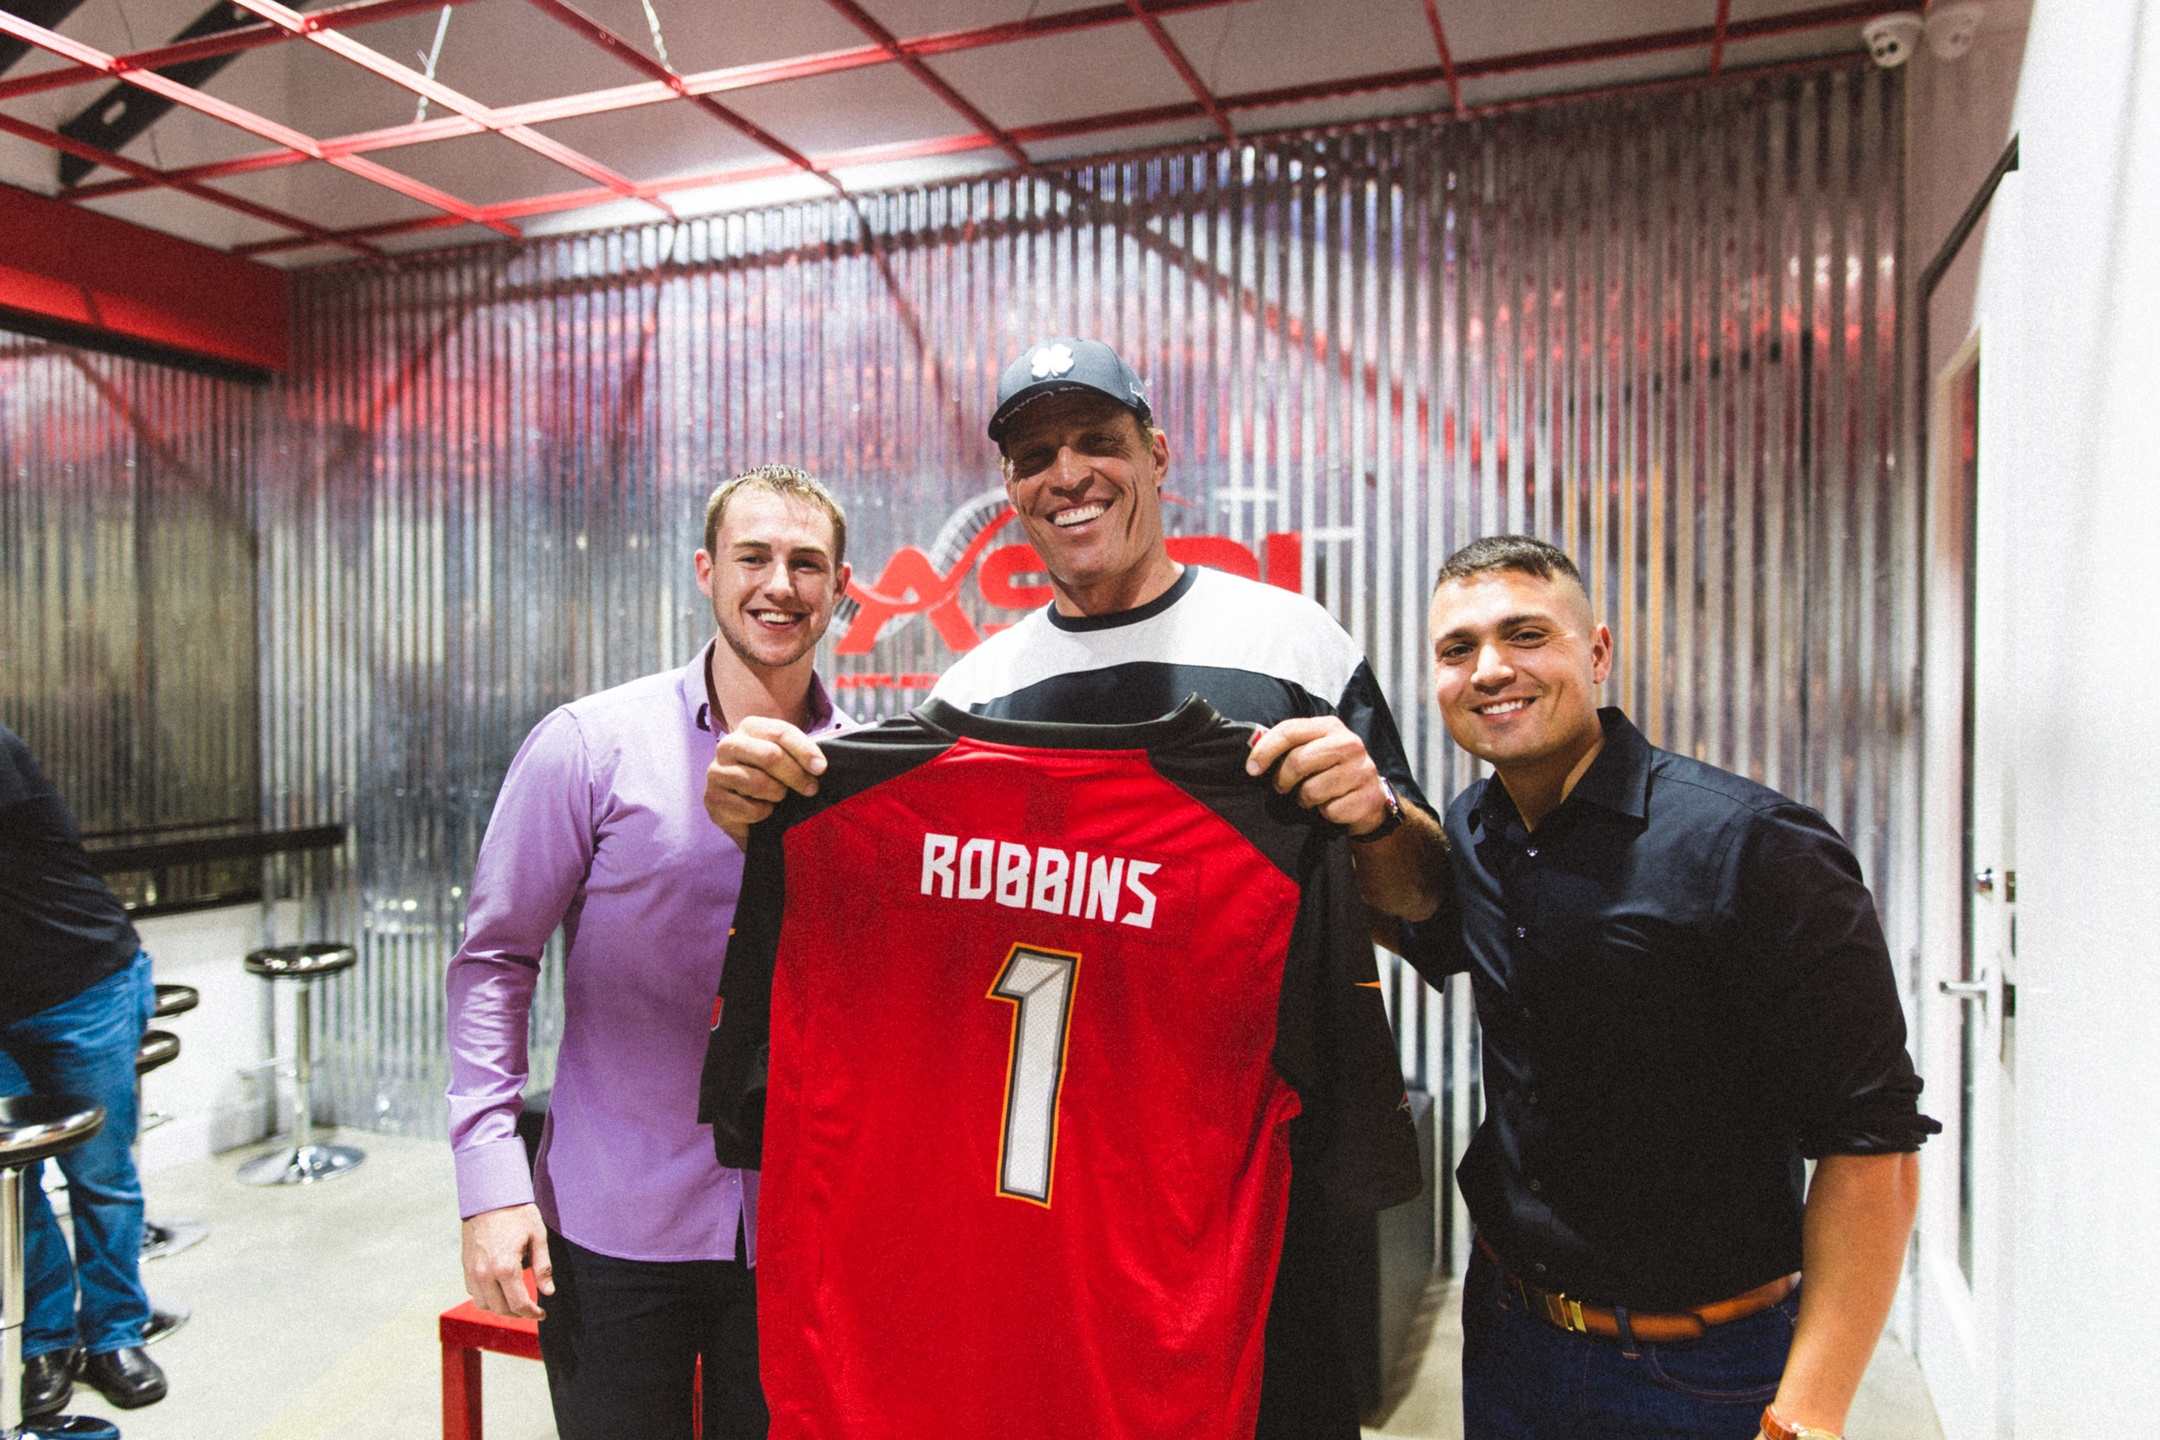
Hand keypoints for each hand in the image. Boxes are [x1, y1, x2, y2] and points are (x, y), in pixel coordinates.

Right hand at [461, 1203, 551, 1319]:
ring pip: (484, 1304)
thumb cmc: (517, 1213)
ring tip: (516, 1301)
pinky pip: (473, 1292)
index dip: (532, 1313)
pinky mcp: (465, 1266)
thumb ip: (542, 1267)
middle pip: (501, 1309)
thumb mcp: (537, 1236)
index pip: (519, 1304)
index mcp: (506, 1268)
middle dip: (518, 1314)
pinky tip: (499, 1290)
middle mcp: (485, 1274)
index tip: (542, 1314)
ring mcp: (472, 1271)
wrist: (489, 1196)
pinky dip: (486, 1297)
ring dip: (500, 1308)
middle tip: (531, 1309)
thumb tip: (548, 1292)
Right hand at [704, 716, 827, 846]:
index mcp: (749, 727)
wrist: (744, 811)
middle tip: (810, 789)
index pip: (780, 732)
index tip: (821, 768)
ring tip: (779, 797)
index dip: (804, 750)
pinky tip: (763, 809)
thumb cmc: (771, 778)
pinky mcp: (712, 799)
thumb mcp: (787, 759)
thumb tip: (825, 759)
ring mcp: (716, 772)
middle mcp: (728, 745)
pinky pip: (749, 809)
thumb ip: (803, 752)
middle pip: (770, 755)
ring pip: (758, 783)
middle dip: (796, 775)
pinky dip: (764, 813)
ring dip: (778, 794)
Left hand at [1245, 716, 1390, 834]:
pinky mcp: (1368, 797)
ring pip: (1312, 791)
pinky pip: (1330, 811)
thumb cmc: (1331, 771)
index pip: (1289, 731)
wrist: (1370, 796)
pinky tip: (1331, 806)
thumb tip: (1253, 754)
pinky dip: (1325, 813)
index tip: (1251, 769)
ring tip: (1311, 797)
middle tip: (1282, 787)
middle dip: (1282, 780)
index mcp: (1330, 727)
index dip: (1265, 750)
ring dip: (1305, 800)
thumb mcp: (1313, 749)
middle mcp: (1349, 743)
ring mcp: (1362, 770)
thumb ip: (1288, 746)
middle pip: (1298, 761)